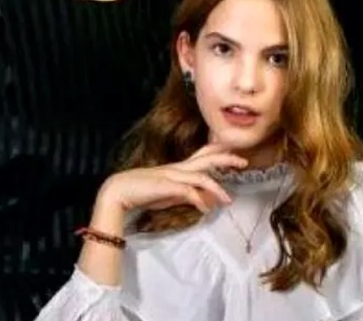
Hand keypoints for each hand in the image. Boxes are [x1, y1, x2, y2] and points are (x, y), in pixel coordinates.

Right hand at [100, 144, 247, 214]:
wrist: (119, 191)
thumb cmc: (142, 192)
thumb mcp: (170, 194)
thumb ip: (188, 195)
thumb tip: (206, 201)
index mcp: (177, 168)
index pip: (202, 155)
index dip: (218, 152)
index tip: (233, 152)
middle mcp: (177, 168)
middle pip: (206, 159)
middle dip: (225, 159)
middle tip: (243, 162)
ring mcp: (172, 175)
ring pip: (200, 176)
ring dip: (216, 188)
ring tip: (228, 200)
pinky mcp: (166, 186)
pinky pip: (188, 192)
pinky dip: (199, 200)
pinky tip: (205, 210)